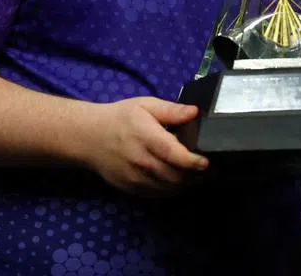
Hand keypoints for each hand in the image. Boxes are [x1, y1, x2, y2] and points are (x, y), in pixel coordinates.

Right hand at [81, 97, 208, 197]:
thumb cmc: (121, 118)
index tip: (207, 161)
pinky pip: (159, 194)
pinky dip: (173, 189)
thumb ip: (171, 110)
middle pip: (176, 176)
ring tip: (199, 175)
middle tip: (211, 170)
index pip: (174, 154)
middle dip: (196, 176)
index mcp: (146, 137)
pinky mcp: (132, 189)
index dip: (193, 161)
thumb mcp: (145, 105)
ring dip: (187, 184)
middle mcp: (142, 161)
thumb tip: (195, 111)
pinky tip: (179, 180)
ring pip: (169, 188)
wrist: (90, 137)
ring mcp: (136, 178)